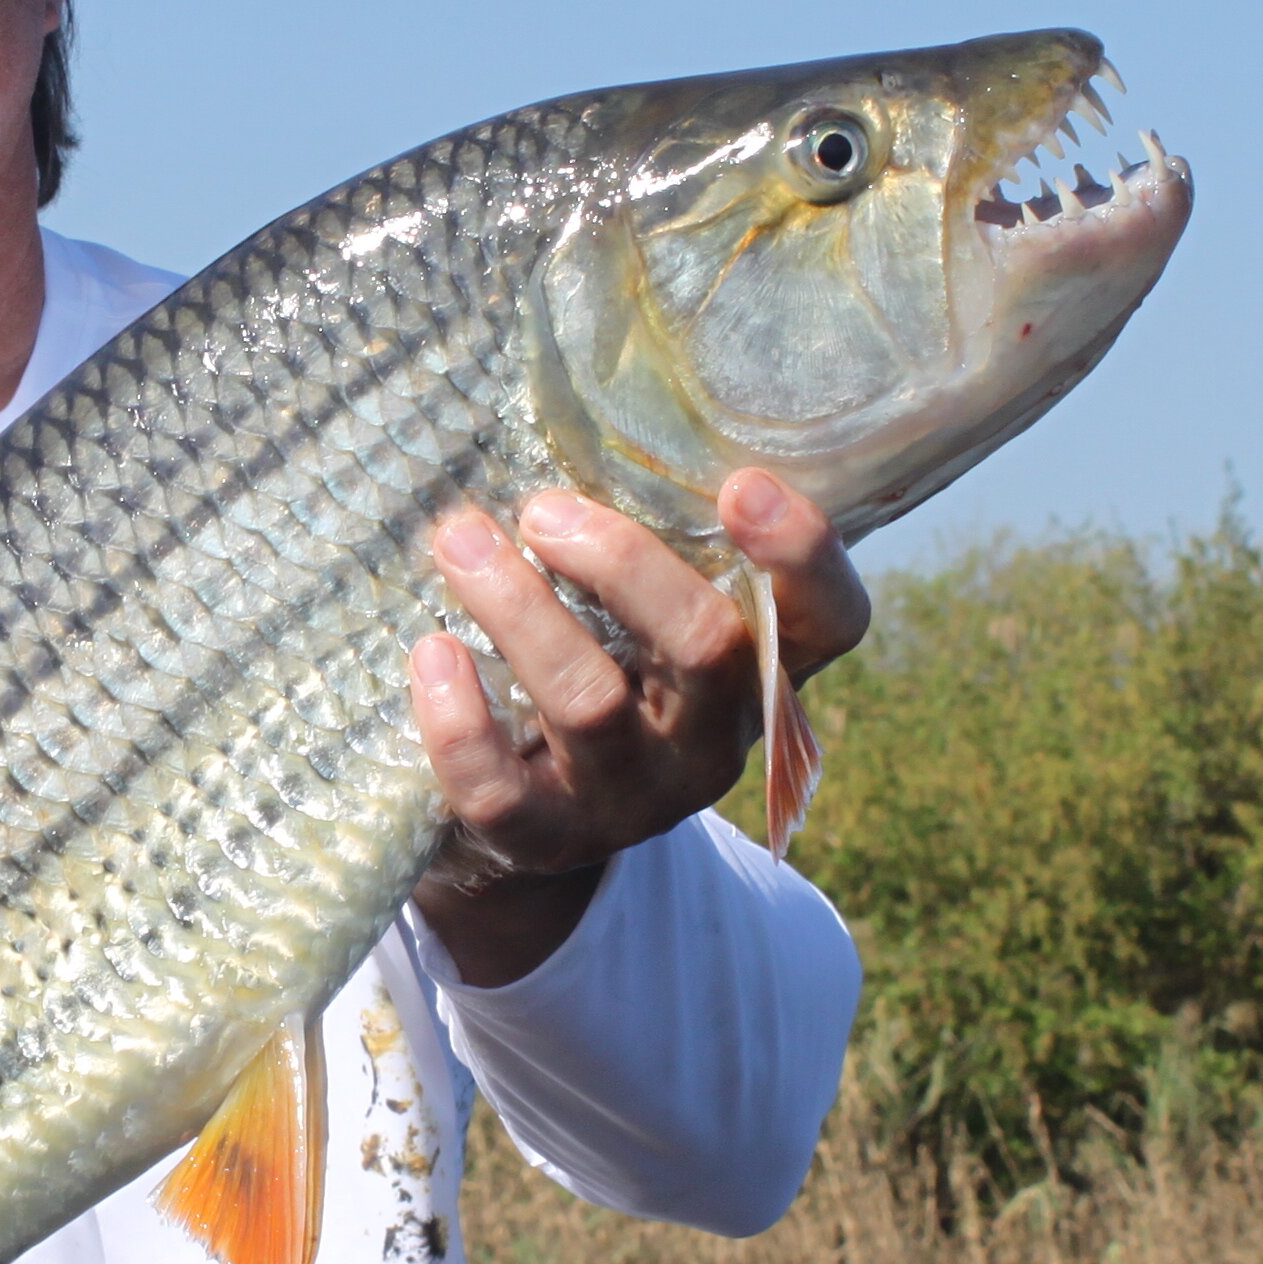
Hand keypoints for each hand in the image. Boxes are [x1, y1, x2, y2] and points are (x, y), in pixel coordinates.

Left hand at [406, 468, 868, 986]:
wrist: (531, 825)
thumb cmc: (600, 671)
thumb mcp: (644, 618)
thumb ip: (651, 547)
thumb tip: (581, 423)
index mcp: (758, 672)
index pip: (830, 620)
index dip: (803, 554)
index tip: (739, 483)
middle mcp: (712, 742)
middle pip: (705, 645)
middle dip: (621, 562)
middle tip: (541, 511)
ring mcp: (633, 799)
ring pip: (590, 701)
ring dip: (518, 608)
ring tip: (460, 542)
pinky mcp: (547, 839)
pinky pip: (500, 787)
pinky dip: (458, 717)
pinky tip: (432, 652)